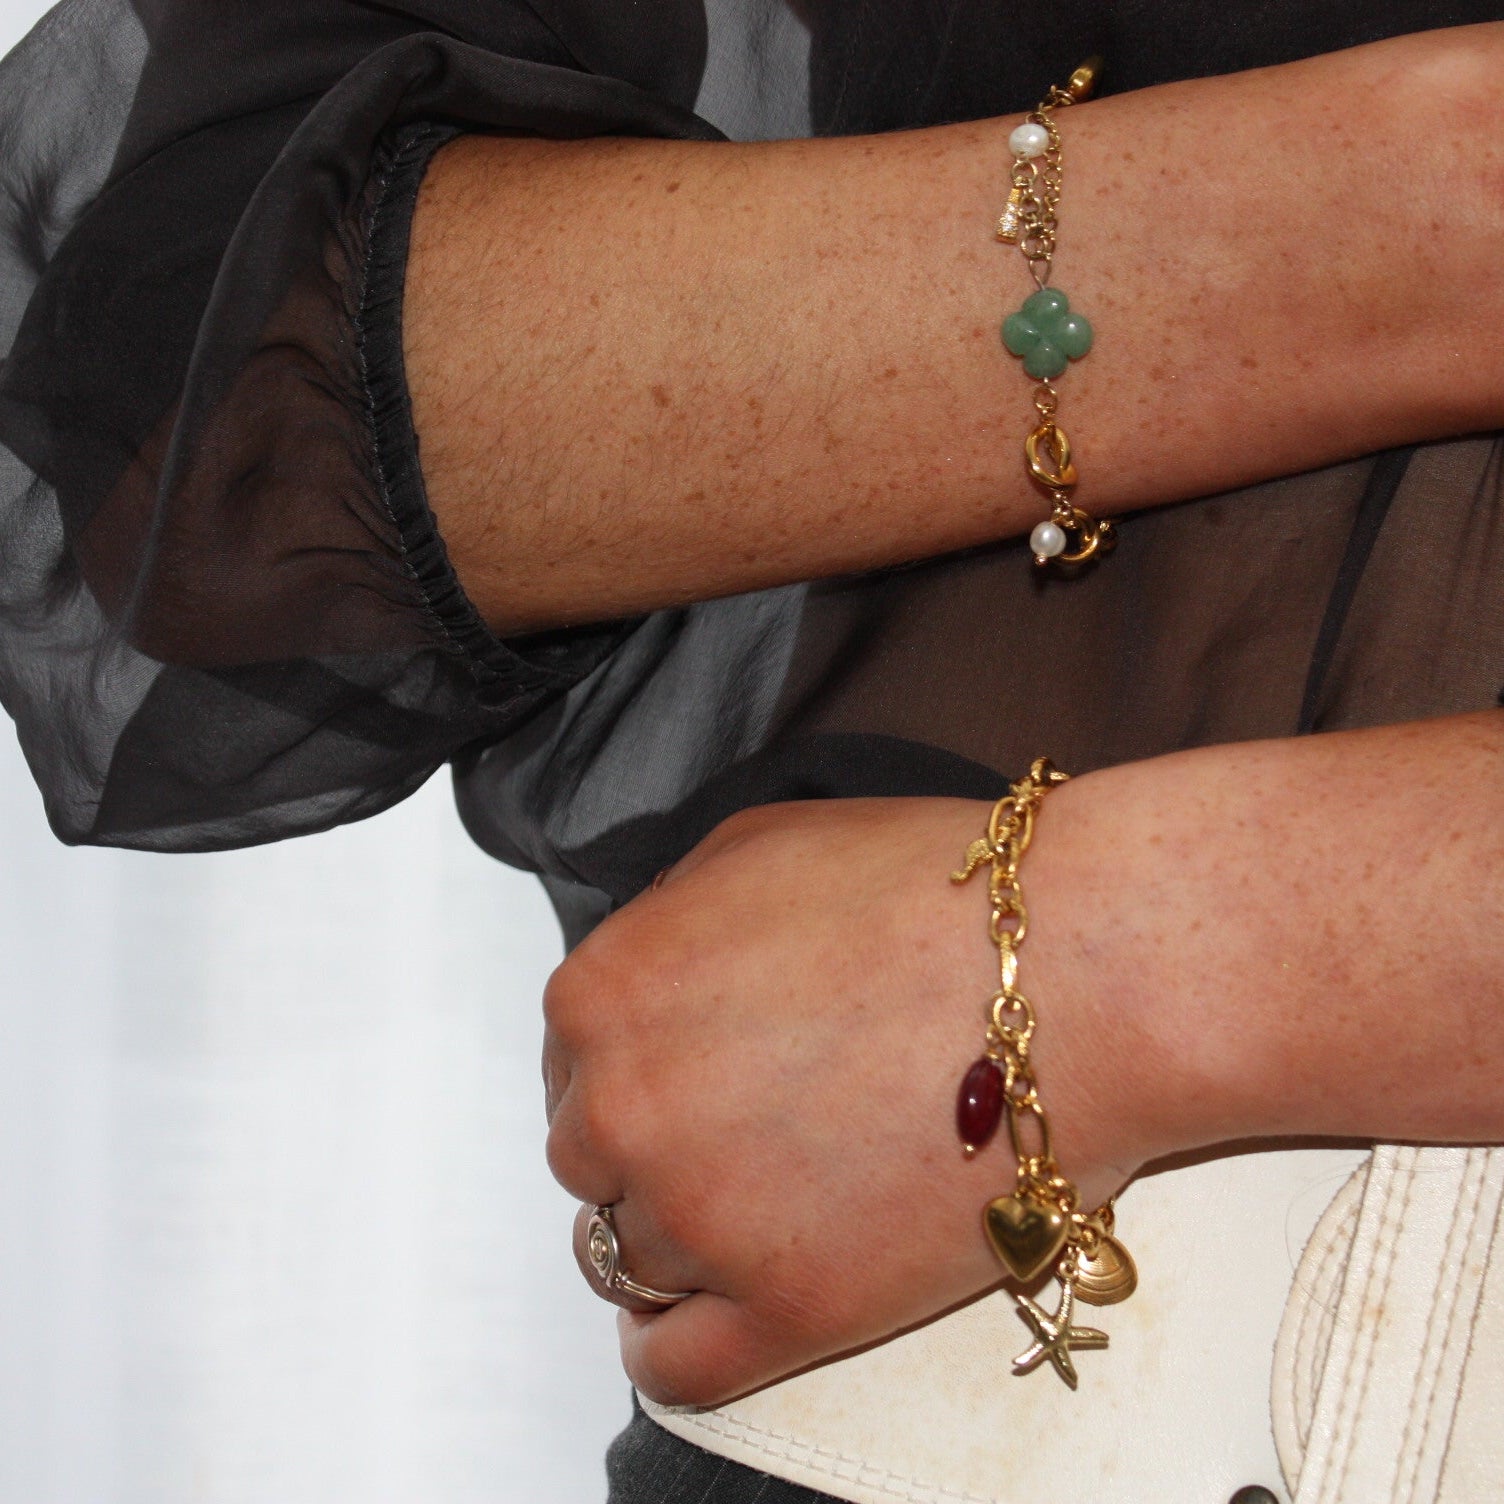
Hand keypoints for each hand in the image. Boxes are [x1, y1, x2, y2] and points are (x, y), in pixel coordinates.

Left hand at [540, 793, 1153, 1406]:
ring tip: (771, 1197)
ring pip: (630, 1258)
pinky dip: (679, 1342)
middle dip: (658, 1145)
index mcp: (605, 995)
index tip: (693, 1073)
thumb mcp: (757, 846)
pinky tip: (719, 1308)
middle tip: (748, 1128)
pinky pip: (674, 1365)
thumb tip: (646, 977)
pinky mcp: (784, 1310)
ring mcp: (697, 1219)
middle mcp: (622, 1112)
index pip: (573, 1063)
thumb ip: (666, 917)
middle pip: (596, 1161)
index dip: (638, 1066)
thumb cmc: (928, 894)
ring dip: (684, 1233)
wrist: (1072, 972)